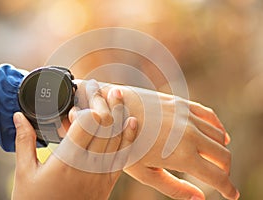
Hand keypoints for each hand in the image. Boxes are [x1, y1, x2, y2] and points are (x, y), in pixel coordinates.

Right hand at [11, 86, 137, 199]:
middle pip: (104, 125)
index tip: (84, 91)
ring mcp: (101, 174)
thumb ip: (24, 141)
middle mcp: (88, 165)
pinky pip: (123, 157)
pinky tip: (132, 122)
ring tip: (119, 94)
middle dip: (104, 101)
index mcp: (67, 160)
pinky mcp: (108, 183)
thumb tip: (19, 116)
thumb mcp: (24, 173)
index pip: (86, 122)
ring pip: (117, 137)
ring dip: (119, 113)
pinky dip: (129, 137)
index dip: (88, 103)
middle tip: (100, 85)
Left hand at [124, 96, 238, 199]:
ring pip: (219, 136)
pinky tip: (219, 135)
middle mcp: (190, 134)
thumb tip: (200, 199)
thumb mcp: (146, 173)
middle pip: (224, 156)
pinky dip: (218, 128)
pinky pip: (209, 116)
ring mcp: (187, 116)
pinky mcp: (182, 103)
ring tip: (217, 161)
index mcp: (182, 155)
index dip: (228, 189)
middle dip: (226, 171)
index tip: (233, 195)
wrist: (112, 113)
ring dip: (222, 151)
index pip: (218, 176)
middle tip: (221, 179)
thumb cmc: (125, 146)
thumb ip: (175, 188)